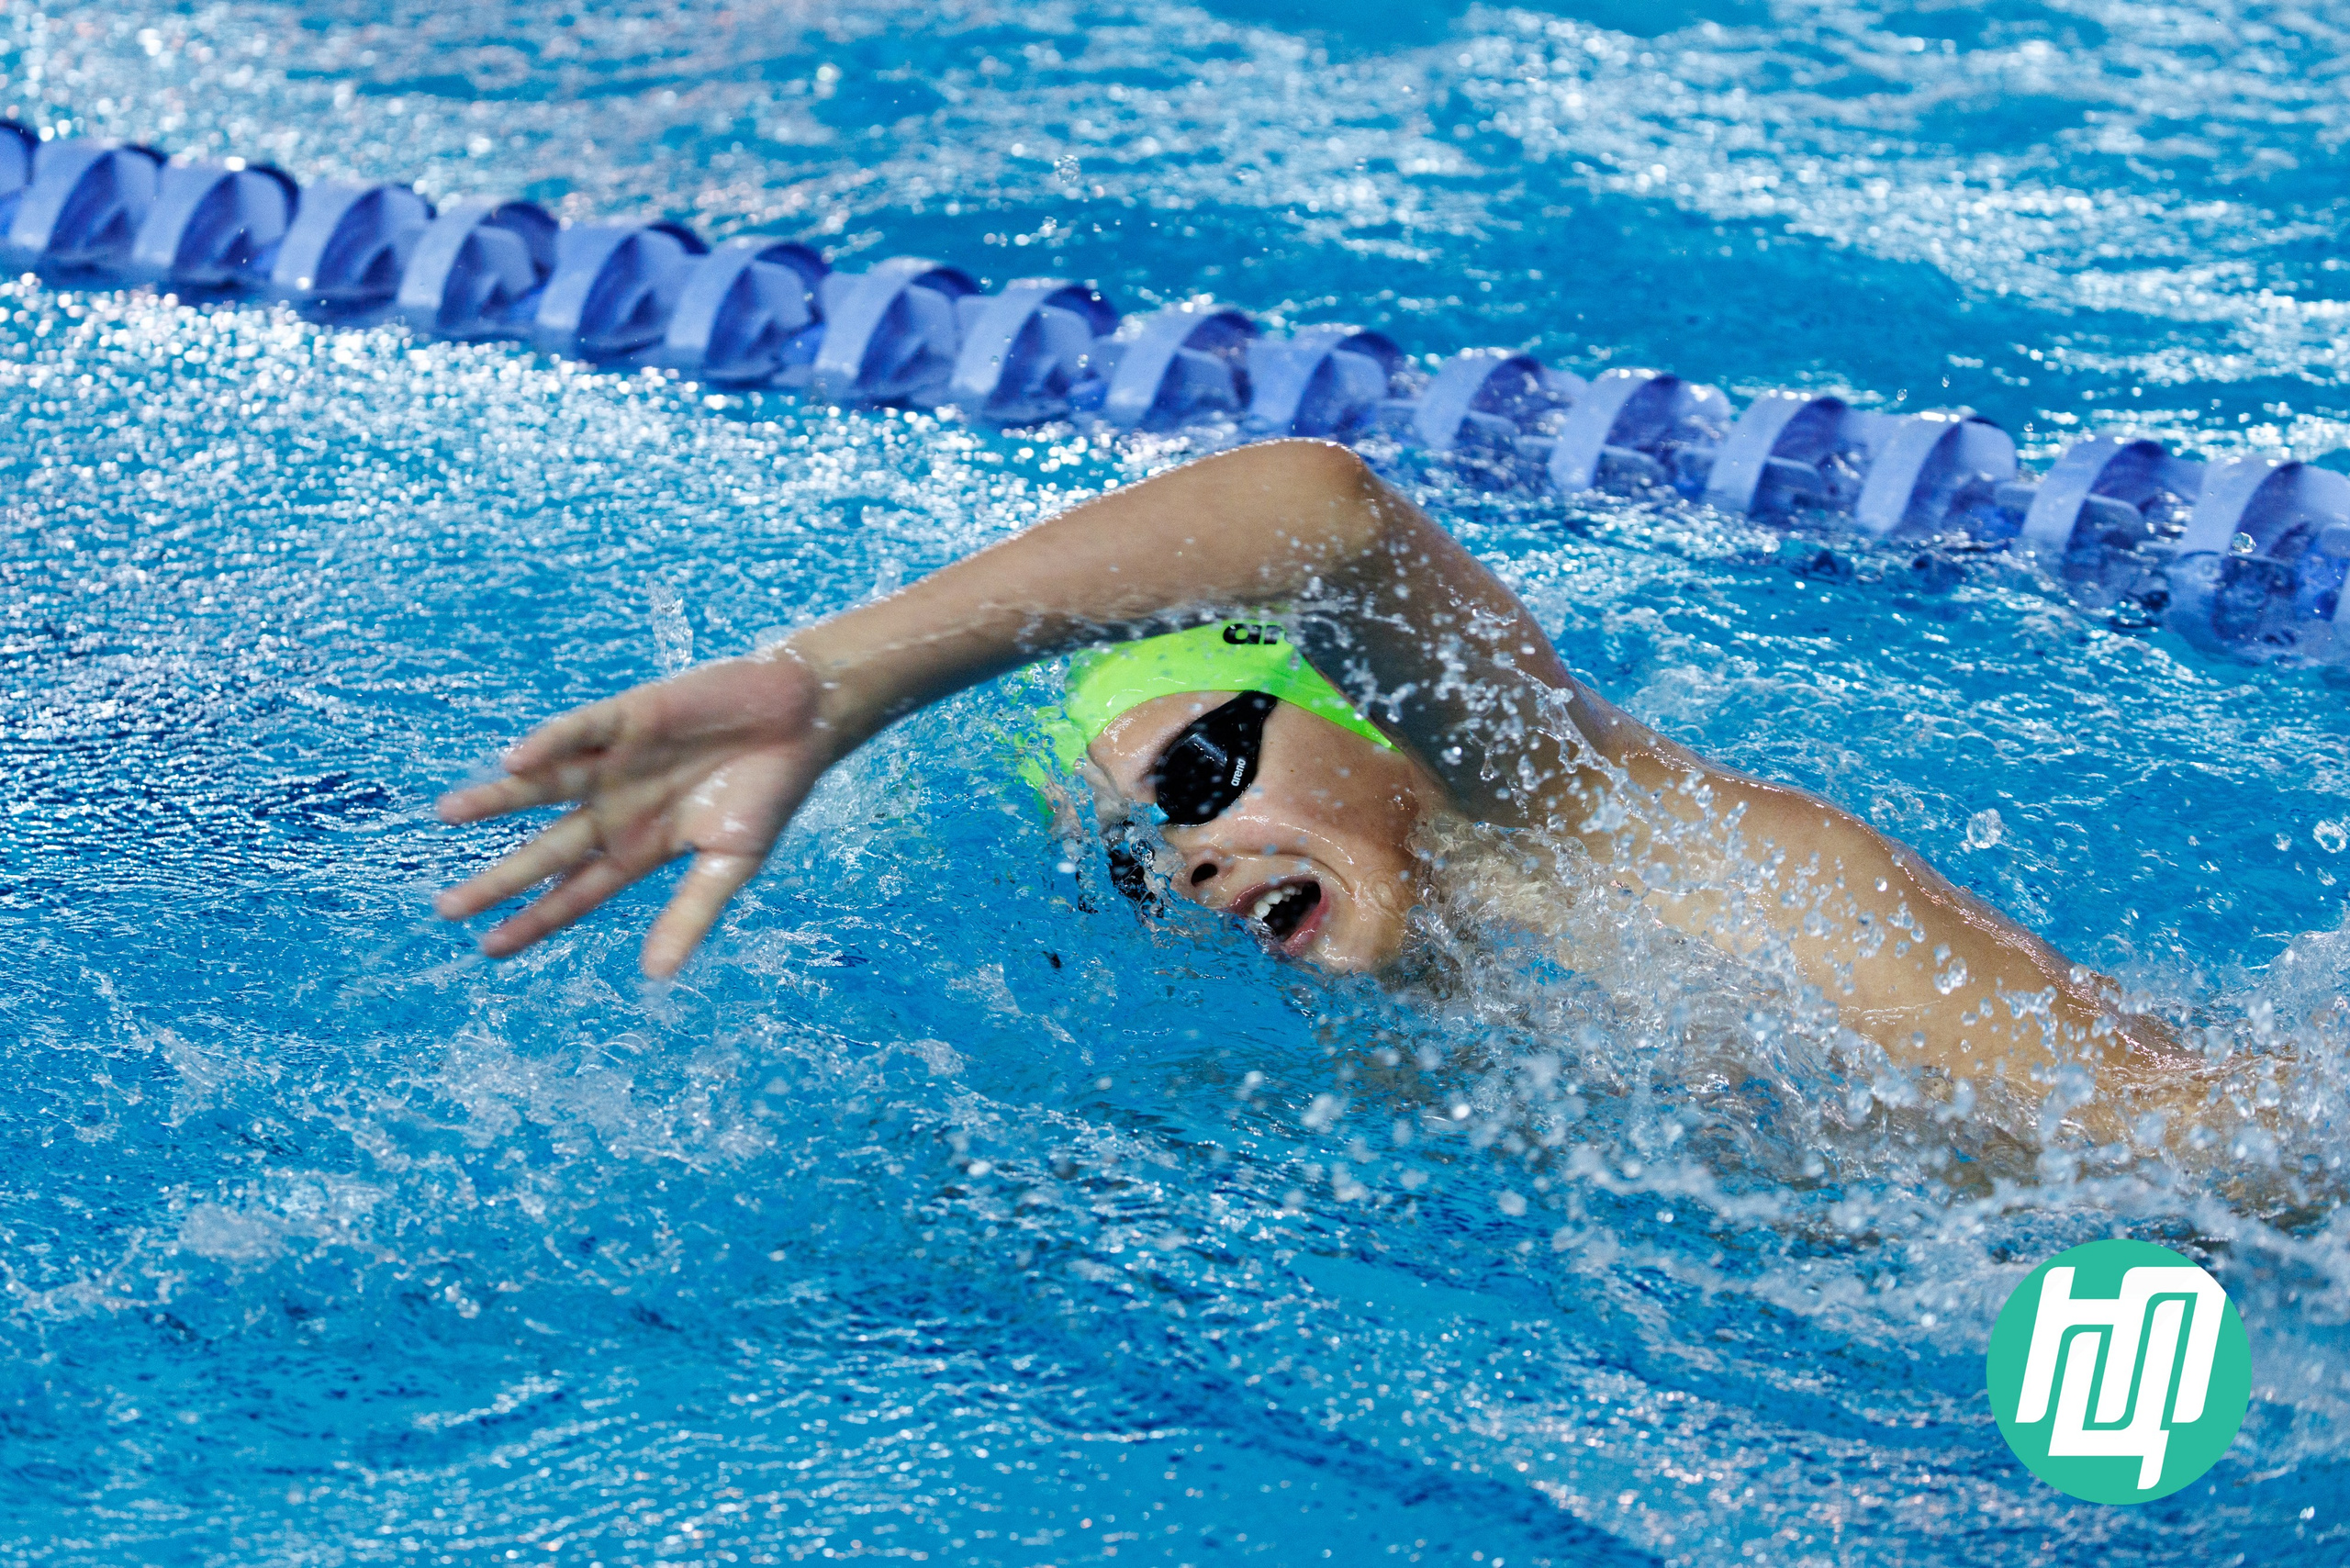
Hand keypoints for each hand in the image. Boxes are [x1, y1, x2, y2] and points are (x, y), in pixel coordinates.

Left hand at [433, 649, 845, 976]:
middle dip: (499, 878)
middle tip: (445, 908)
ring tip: (448, 814)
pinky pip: (580, 731)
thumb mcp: (733, 862)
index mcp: (641, 847)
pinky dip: (550, 743)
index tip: (488, 949)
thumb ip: (692, 913)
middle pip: (548, 849)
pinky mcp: (629, 717)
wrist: (803, 719)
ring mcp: (619, 763)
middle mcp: (618, 808)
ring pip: (545, 786)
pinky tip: (515, 760)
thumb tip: (658, 976)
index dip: (534, 920)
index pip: (577, 892)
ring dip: (498, 800)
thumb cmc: (771, 791)